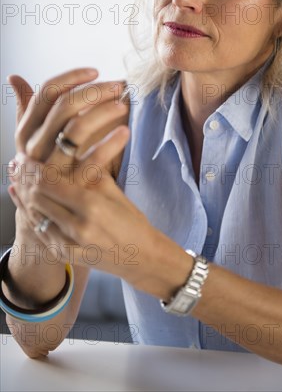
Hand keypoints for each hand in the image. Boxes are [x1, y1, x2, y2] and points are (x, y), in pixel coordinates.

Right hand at [8, 69, 128, 238]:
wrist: (53, 230)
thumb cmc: (51, 178)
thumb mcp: (37, 145)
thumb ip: (29, 112)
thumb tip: (14, 78)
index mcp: (26, 135)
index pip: (44, 94)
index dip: (69, 77)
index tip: (94, 70)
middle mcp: (33, 151)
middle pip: (63, 107)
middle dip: (93, 91)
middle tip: (118, 86)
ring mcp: (50, 171)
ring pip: (76, 129)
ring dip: (103, 112)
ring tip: (124, 105)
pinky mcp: (70, 189)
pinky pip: (91, 161)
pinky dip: (110, 143)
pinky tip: (126, 133)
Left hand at [10, 131, 157, 287]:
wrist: (141, 257)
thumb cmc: (132, 221)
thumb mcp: (114, 191)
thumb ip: (89, 172)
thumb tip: (68, 150)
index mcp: (92, 205)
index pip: (49, 182)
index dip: (33, 168)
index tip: (25, 155)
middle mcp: (77, 226)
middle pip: (36, 198)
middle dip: (23, 179)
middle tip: (16, 164)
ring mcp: (68, 244)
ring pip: (34, 214)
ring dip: (22, 195)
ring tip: (15, 178)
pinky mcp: (64, 255)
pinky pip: (39, 231)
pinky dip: (28, 214)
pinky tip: (20, 200)